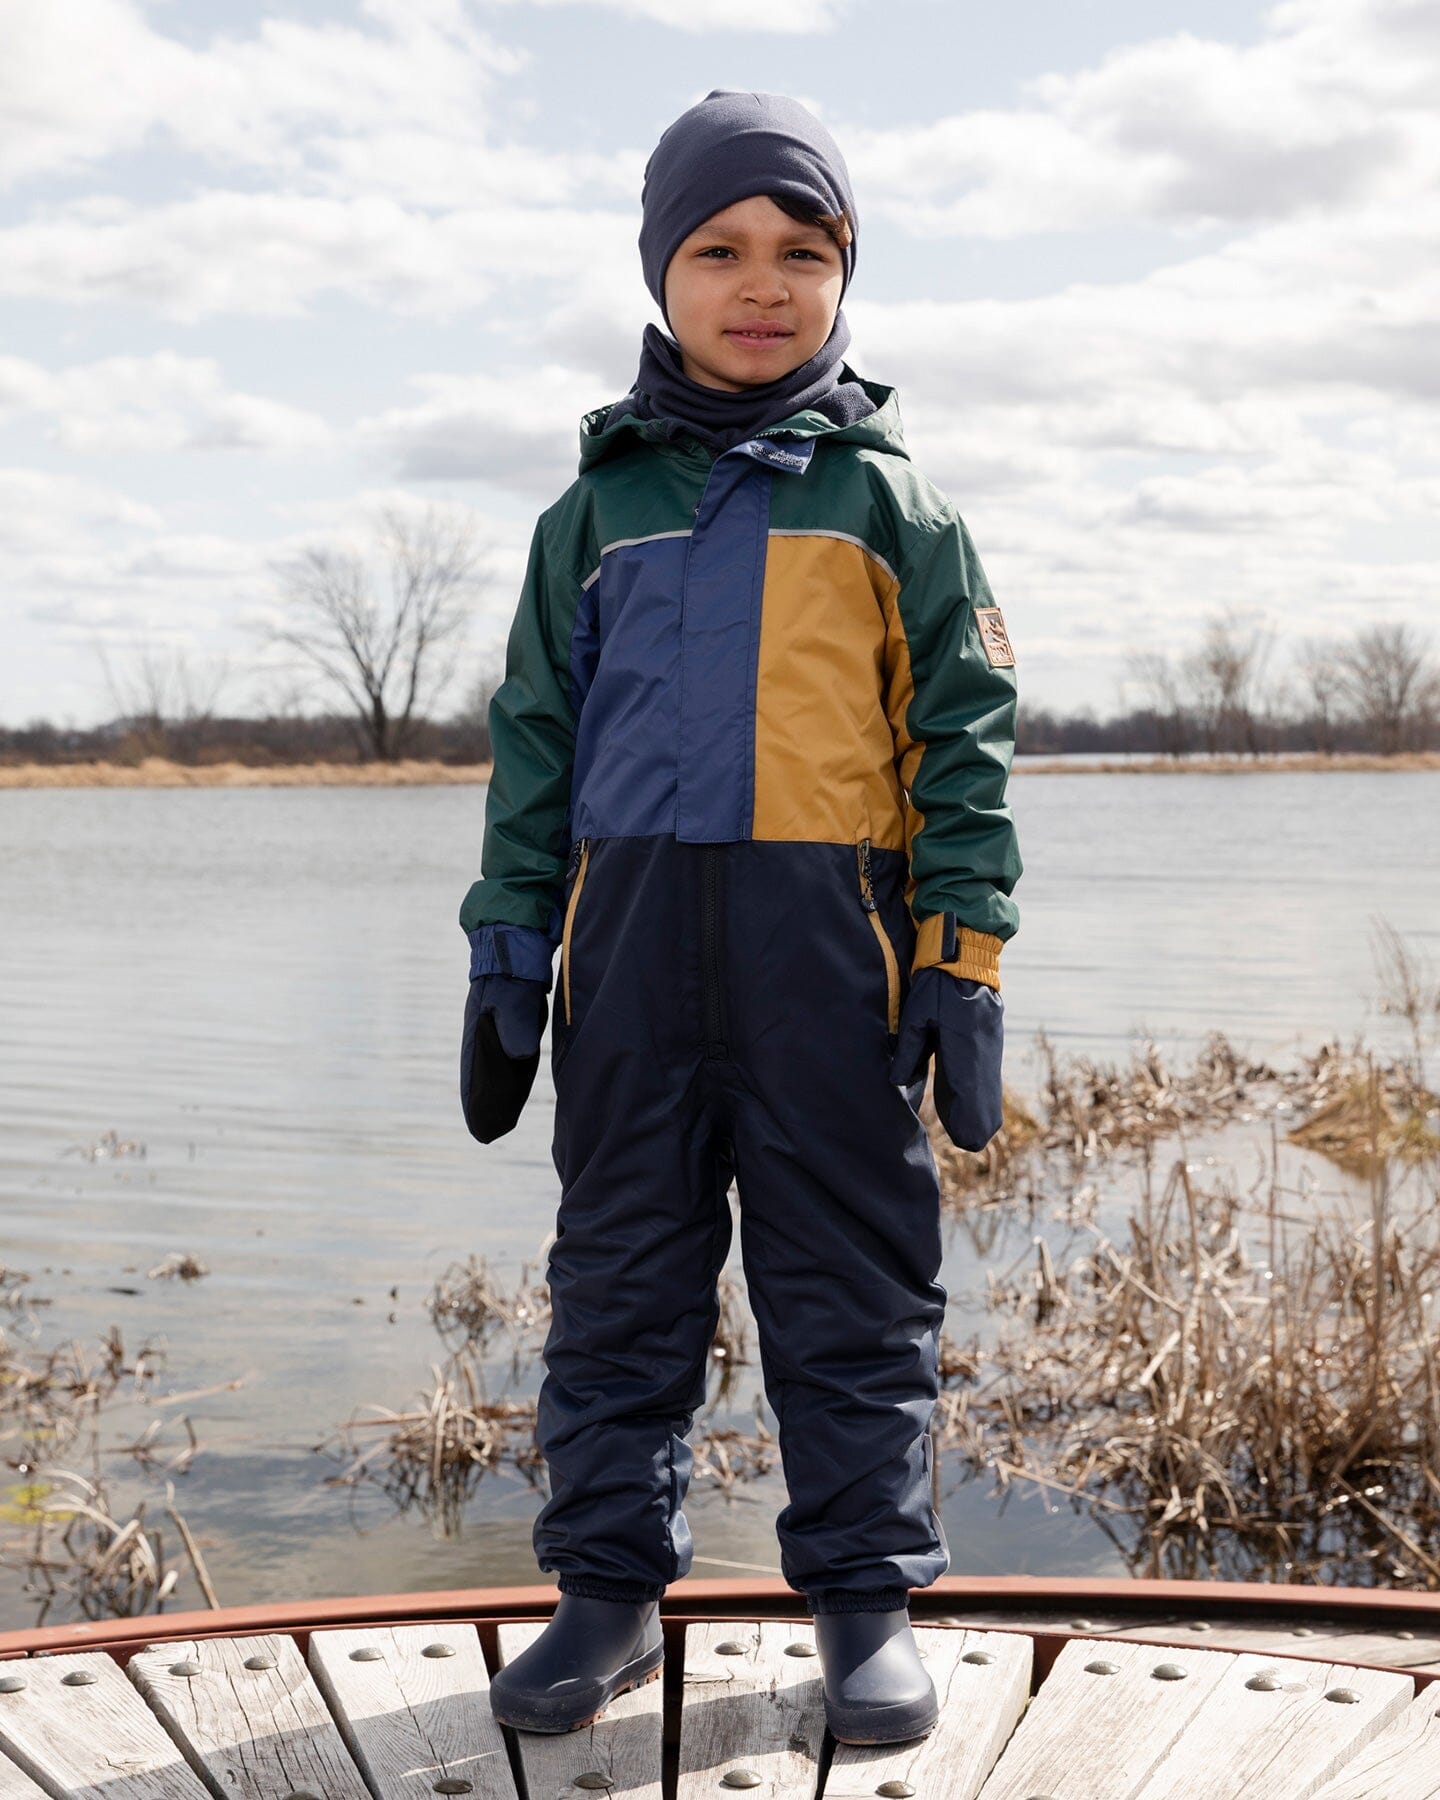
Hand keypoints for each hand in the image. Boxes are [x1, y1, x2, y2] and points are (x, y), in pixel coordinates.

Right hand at [461, 974, 548, 1143]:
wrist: (516, 954)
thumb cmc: (512, 978)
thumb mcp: (513, 1001)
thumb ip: (516, 1027)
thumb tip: (520, 1056)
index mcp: (477, 1036)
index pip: (473, 1078)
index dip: (475, 1104)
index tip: (479, 1129)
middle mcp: (483, 1040)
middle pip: (481, 1080)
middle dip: (484, 1105)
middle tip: (488, 1134)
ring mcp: (495, 1035)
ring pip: (495, 1072)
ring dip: (497, 1095)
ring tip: (501, 1121)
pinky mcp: (511, 1029)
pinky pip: (509, 1062)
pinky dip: (510, 1080)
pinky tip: (514, 1093)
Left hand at [887, 966, 1003, 1151]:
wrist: (965, 955)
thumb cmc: (936, 984)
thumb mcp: (916, 1014)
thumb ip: (909, 1049)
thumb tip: (898, 1082)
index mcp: (965, 1046)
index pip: (970, 1093)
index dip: (969, 1119)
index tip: (968, 1142)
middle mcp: (984, 1050)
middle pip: (986, 1097)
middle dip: (978, 1122)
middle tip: (969, 1144)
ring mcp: (992, 1045)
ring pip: (990, 1087)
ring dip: (979, 1109)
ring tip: (969, 1133)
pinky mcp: (992, 1039)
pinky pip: (988, 1074)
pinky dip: (980, 1092)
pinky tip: (970, 1104)